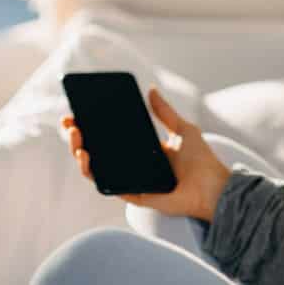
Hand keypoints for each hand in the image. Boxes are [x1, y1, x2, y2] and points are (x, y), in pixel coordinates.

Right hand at [60, 87, 231, 222]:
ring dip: (80, 155)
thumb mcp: (182, 128)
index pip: (109, 137)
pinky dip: (94, 173)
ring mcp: (130, 179)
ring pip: (96, 169)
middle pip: (96, 151)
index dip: (90, 126)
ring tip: (77, 140)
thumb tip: (151, 90)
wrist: (213, 186)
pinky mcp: (133, 194)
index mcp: (141, 149)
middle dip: (78, 138)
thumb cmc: (201, 160)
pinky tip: (87, 158)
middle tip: (70, 124)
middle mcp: (131, 164)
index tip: (75, 113)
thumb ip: (165, 112)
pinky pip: (108, 186)